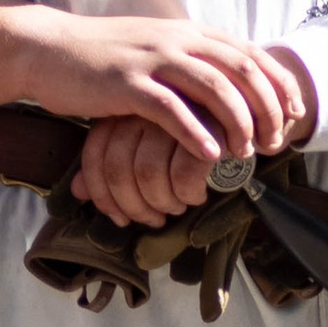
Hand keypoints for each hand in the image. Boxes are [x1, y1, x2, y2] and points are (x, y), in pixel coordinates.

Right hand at [75, 42, 315, 222]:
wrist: (48, 50)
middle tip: (276, 141)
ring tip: (247, 152)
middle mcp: (176, 40)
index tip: (295, 112)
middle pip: (241, 69)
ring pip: (214, 88)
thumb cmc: (102, 58)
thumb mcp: (154, 49)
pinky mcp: (126, 84)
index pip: (249, 52)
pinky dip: (195, 134)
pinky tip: (209, 157)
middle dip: (268, 107)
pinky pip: (170, 110)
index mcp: (187, 32)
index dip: (279, 82)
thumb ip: (189, 62)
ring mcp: (152, 60)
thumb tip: (226, 88)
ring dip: (238, 122)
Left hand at [75, 114, 225, 224]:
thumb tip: (77, 190)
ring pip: (146, 174)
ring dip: (162, 203)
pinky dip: (188, 194)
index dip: (103, 197)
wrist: (251, 109)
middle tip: (155, 219)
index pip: (94, 157)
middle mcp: (145, 107)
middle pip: (116, 169)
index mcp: (125, 108)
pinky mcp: (208, 124)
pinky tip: (198, 194)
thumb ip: (110, 162)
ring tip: (179, 205)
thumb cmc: (193, 135)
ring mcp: (175, 113)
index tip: (120, 218)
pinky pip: (182, 175)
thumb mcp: (147, 143)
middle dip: (134, 207)